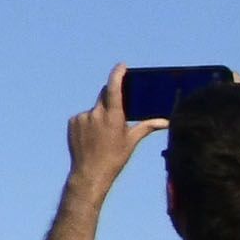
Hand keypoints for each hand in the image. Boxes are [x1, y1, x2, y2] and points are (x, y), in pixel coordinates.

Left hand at [64, 69, 146, 195]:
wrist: (89, 173)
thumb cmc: (114, 158)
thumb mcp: (132, 141)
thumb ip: (148, 127)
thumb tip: (166, 121)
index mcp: (113, 116)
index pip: (114, 88)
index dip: (117, 74)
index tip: (121, 66)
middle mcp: (96, 113)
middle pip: (104, 96)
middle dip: (111, 97)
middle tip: (117, 108)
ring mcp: (82, 117)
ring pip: (94, 109)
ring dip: (100, 115)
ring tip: (102, 135)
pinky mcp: (72, 122)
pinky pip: (83, 117)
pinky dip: (89, 122)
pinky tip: (91, 137)